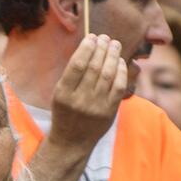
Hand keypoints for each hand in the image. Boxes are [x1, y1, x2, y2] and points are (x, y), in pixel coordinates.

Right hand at [46, 34, 126, 152]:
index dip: (87, 48)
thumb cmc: (65, 113)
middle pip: (94, 67)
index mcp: (63, 93)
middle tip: (105, 37)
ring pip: (108, 75)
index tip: (92, 37)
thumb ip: (72, 74)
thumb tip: (90, 48)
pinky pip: (118, 87)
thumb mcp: (60, 94)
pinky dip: (121, 72)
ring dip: (113, 56)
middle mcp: (80, 100)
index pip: (77, 64)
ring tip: (114, 45)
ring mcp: (96, 106)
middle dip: (102, 48)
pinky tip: (120, 62)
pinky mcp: (109, 112)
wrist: (71, 142)